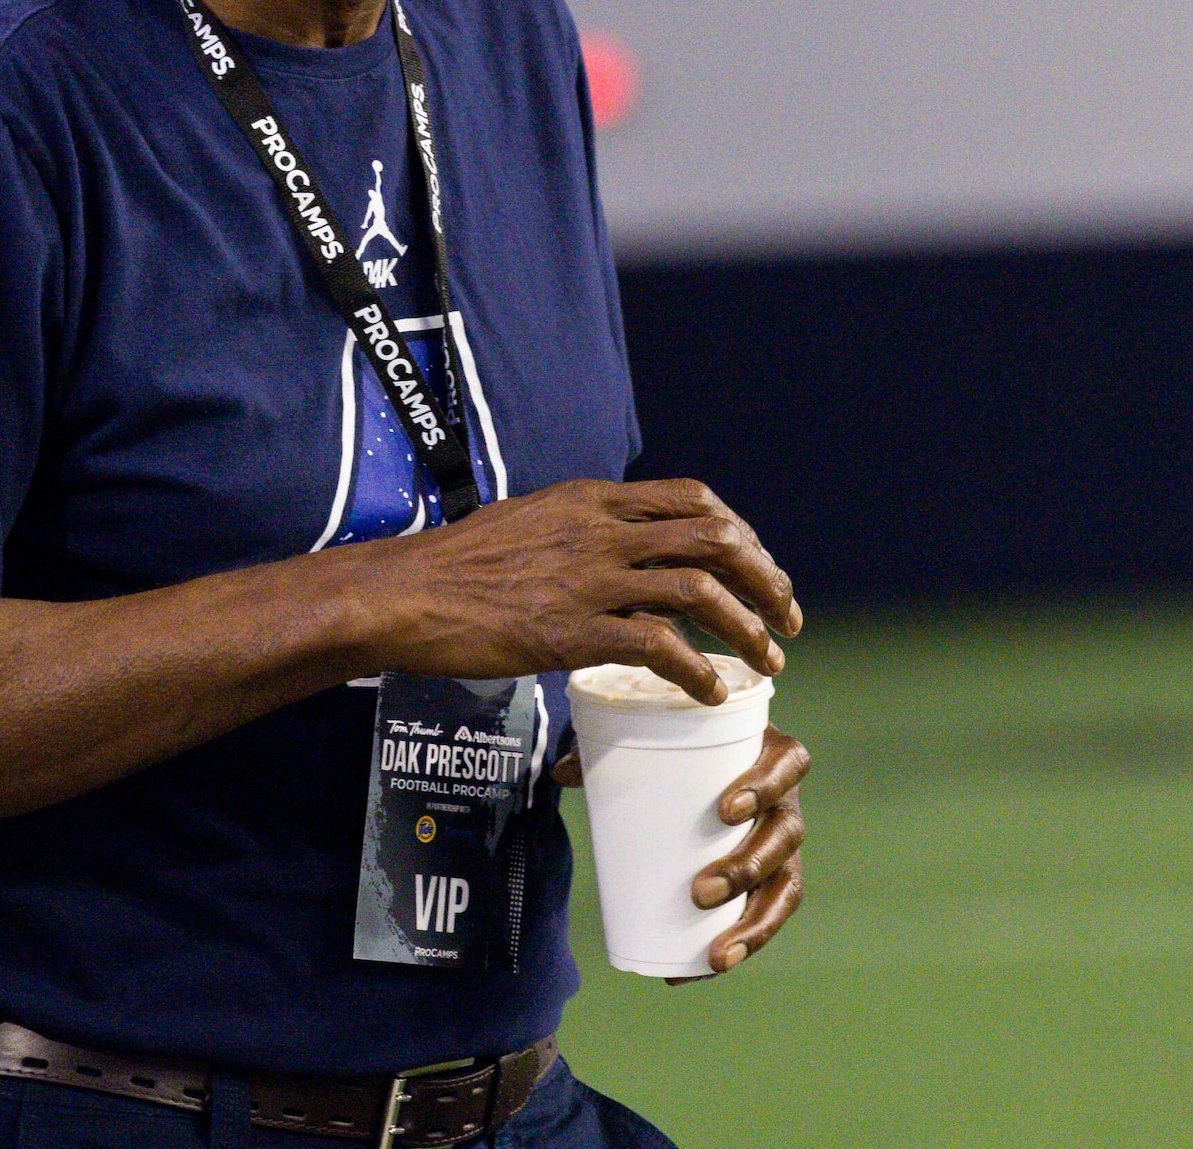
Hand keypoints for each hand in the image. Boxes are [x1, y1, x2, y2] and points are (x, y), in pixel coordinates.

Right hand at [358, 479, 801, 700]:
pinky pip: (657, 647)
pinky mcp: (572, 631)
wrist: (405, 593)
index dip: (740, 534)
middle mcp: (600, 531)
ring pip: (698, 590)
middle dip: (766, 579)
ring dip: (747, 627)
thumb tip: (616, 549)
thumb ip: (579, 529)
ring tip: (769, 660)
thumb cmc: (456, 565)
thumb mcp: (528, 521)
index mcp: (591, 500)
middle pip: (714, 540)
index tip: (758, 567)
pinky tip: (710, 692)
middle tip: (787, 617)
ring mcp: (589, 580)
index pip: (693, 500)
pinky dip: (696, 671)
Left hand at [551, 724, 809, 979]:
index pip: (786, 765)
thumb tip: (561, 775)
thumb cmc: (682, 749)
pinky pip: (765, 917)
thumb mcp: (654, 741)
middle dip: (748, 869)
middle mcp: (785, 802)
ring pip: (785, 887)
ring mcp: (780, 845)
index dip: (764, 788)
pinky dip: (738, 945)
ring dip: (754, 925)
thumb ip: (611, 750)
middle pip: (785, 837)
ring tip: (716, 955)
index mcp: (770, 756)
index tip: (725, 811)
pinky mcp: (768, 879)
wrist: (703, 762)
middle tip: (700, 891)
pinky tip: (704, 969)